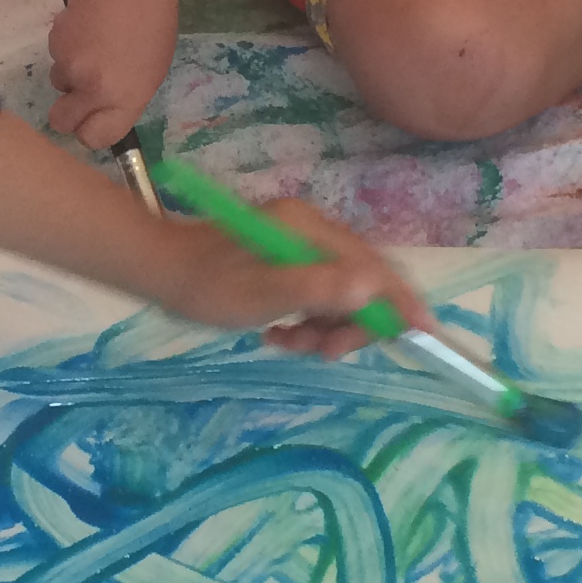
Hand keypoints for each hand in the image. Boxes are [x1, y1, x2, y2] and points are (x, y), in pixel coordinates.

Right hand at [47, 0, 175, 151]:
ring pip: (59, 82)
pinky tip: (86, 27)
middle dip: (66, 113)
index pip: (95, 138)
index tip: (92, 122)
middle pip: (61, 122)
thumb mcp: (150, 70)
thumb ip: (124, 95)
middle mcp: (94, 90)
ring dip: (70, 71)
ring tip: (92, 45)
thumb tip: (104, 107)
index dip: (90, 132)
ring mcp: (71, 67)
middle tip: (78, 95)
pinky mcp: (55, 43)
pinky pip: (56, 54)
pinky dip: (67, 46)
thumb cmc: (153, 25)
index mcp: (125, 100)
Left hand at [143, 200, 436, 359]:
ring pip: (341, 294)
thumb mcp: (259, 295)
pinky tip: (278, 335)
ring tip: (287, 343)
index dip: (400, 302)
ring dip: (323, 328)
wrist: (158, 270)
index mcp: (310, 230)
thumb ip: (315, 290)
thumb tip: (371, 288)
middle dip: (350, 323)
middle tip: (322, 353)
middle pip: (363, 282)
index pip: (374, 267)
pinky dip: (307, 321)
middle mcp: (313, 230)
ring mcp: (302, 244)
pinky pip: (318, 295)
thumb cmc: (204, 284)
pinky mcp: (290, 260)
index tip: (423, 337)